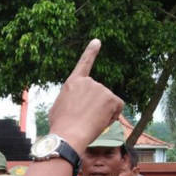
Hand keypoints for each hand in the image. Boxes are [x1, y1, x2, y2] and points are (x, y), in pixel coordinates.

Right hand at [48, 40, 123, 155]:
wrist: (68, 135)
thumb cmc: (60, 126)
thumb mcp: (58, 108)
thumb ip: (70, 100)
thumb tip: (75, 104)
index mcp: (73, 82)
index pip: (84, 64)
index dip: (91, 52)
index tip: (97, 41)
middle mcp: (88, 82)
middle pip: (98, 95)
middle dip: (95, 107)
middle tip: (84, 120)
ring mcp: (100, 88)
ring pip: (107, 103)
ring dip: (102, 114)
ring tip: (89, 123)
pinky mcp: (110, 98)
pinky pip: (117, 107)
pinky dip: (112, 116)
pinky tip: (101, 122)